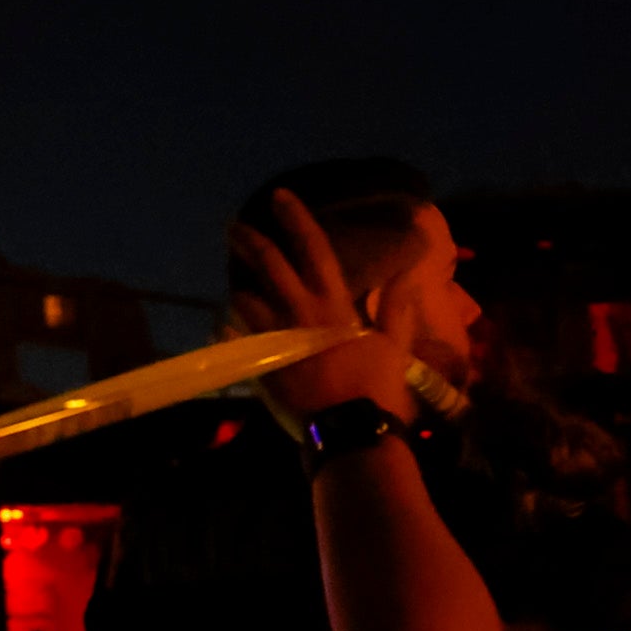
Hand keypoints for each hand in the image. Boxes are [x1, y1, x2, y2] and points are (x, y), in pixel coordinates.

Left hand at [225, 189, 426, 424]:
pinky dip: (231, 332)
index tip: (279, 196)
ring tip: (233, 284)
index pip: (313, 249)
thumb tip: (405, 274)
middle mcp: (300, 315)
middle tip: (232, 227)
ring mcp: (276, 342)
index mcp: (332, 306)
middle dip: (249, 242)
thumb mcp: (394, 345)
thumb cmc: (377, 389)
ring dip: (238, 289)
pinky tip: (225, 328)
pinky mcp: (262, 369)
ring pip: (245, 302)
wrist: (350, 434)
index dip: (296, 220)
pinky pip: (238, 343)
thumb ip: (396, 308)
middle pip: (269, 267)